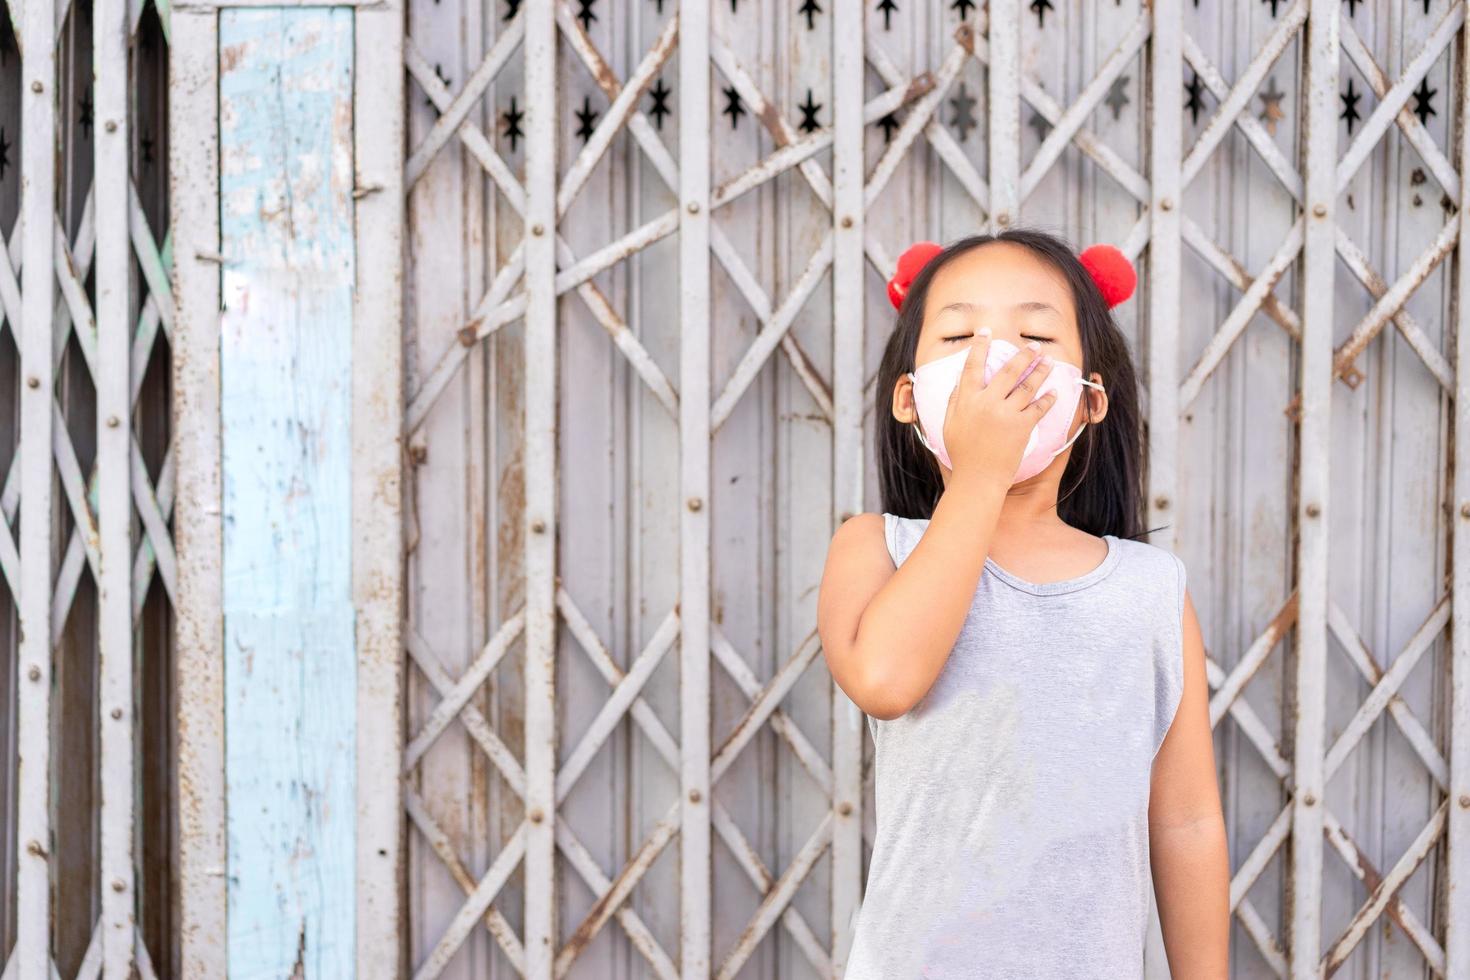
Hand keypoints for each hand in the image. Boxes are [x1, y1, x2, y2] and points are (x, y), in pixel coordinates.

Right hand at [942, 329, 1056, 484]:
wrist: (977, 479)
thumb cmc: (961, 454)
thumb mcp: (949, 424)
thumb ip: (954, 400)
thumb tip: (960, 381)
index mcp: (967, 400)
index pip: (973, 366)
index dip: (980, 346)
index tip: (986, 332)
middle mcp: (987, 403)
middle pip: (1008, 371)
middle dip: (1023, 355)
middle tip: (1034, 346)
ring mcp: (1006, 414)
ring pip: (1027, 385)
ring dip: (1040, 371)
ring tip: (1049, 361)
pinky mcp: (1021, 427)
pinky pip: (1038, 408)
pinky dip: (1047, 399)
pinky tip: (1053, 393)